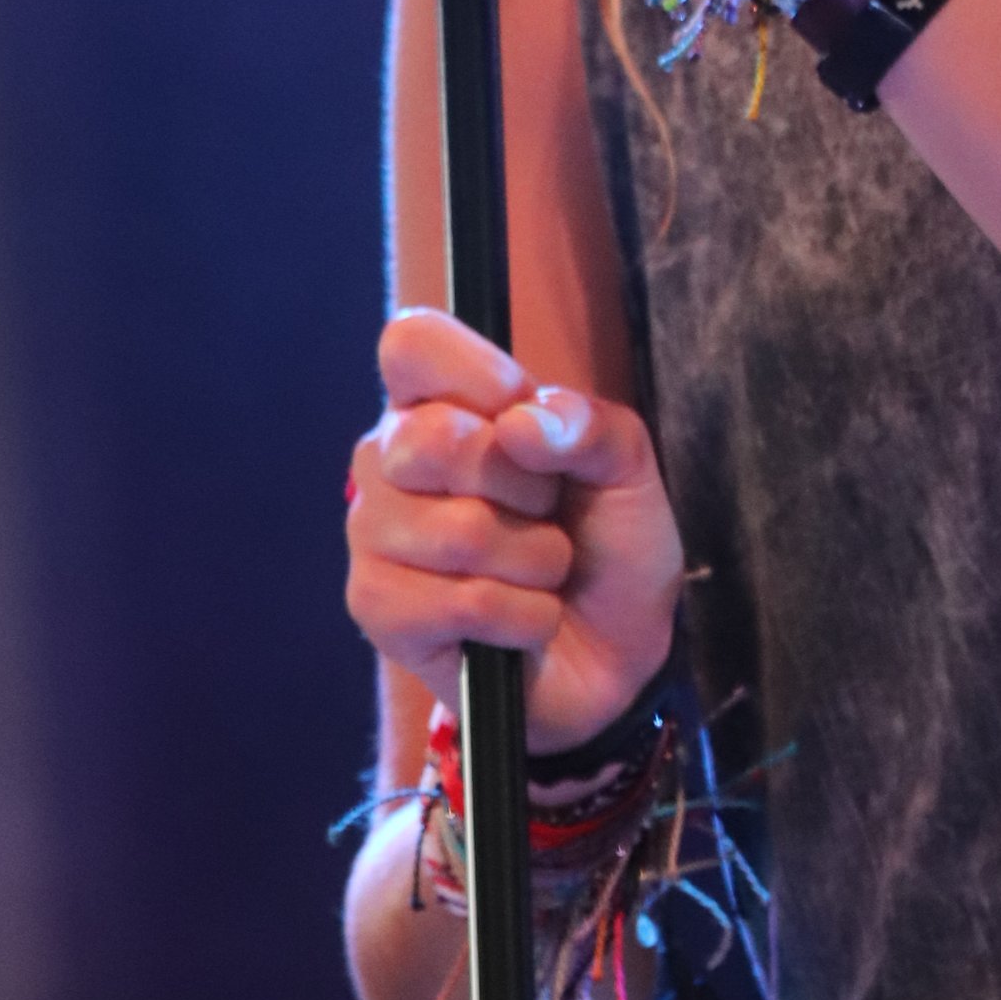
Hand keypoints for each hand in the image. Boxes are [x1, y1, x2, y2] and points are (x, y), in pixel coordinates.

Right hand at [346, 308, 684, 749]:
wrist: (614, 655)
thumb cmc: (607, 543)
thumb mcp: (626, 468)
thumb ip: (587, 425)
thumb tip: (519, 424)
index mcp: (441, 402)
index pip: (412, 344)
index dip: (475, 374)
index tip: (520, 411)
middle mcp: (390, 458)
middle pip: (432, 440)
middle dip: (525, 488)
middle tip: (545, 512)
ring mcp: (373, 534)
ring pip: (459, 532)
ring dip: (534, 562)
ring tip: (538, 572)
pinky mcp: (376, 608)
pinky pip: (464, 602)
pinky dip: (522, 616)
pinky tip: (521, 622)